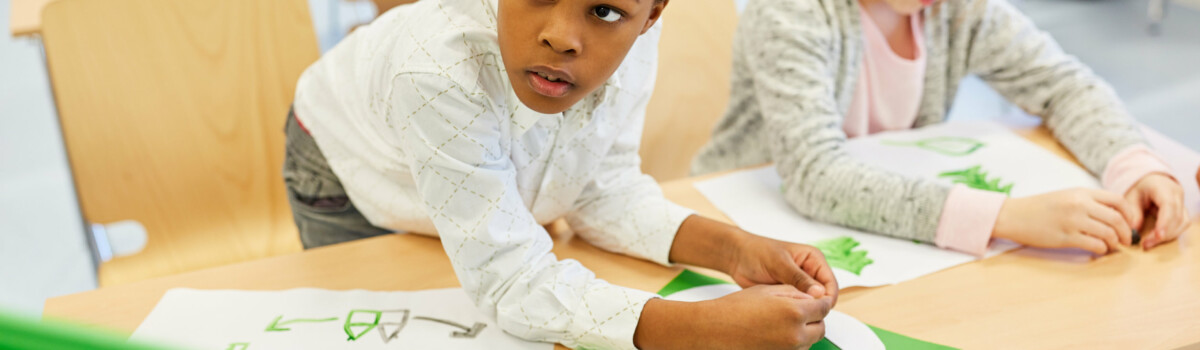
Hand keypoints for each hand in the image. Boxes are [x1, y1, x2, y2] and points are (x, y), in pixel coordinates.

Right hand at [634, 285, 831, 349]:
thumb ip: (795, 292)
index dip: (819, 301)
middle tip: (802, 310)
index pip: (823, 308)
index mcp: (794, 312)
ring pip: (810, 341)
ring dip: (805, 331)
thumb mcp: (768, 290)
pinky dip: (793, 341)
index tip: (815, 300)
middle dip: (815, 318)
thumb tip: (811, 297)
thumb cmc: (736, 308)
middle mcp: (795, 334)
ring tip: (785, 321)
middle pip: (821, 328)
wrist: (714, 329)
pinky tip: (778, 332)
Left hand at [728, 234, 838, 302]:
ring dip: (803, 308)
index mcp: (814, 259)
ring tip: (788, 309)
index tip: (816, 308)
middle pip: (823, 296)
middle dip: (815, 305)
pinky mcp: (789, 294)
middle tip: (800, 312)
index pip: (830, 283)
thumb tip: (819, 293)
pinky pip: (797, 306)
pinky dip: (793, 310)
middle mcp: (810, 272)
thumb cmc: (757, 252)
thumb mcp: (779, 263)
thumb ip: (799, 278)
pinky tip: (782, 311)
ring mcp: (800, 285)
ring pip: (811, 303)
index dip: (826, 298)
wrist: (737, 257)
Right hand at [994, 188, 1138, 254]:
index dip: (1129, 214)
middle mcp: (1079, 204)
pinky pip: (1094, 245)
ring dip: (1114, 242)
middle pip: (1116, 218)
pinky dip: (1102, 250)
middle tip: (1126, 240)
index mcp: (1081, 192)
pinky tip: (1098, 250)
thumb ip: (1088, 202)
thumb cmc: (1039, 207)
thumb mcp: (1066, 196)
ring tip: (1111, 246)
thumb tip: (1113, 215)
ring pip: (1108, 233)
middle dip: (1126, 232)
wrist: (1013, 215)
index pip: (1117, 200)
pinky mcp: (1066, 237)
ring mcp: (1073, 221)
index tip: (1130, 223)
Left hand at [1124, 173, 1188, 248]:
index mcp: (1163, 187)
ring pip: (1183, 223)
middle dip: (1163, 234)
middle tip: (1146, 245)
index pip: (1169, 205)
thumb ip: (1133, 212)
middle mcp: (1177, 194)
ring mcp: (1183, 202)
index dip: (1165, 222)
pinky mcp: (1183, 211)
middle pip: (1177, 217)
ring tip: (1149, 243)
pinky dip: (1172, 234)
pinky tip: (1157, 239)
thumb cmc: (1139, 189)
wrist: (1151, 180)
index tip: (1157, 236)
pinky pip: (1182, 225)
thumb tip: (1134, 231)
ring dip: (1168, 236)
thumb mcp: (1131, 197)